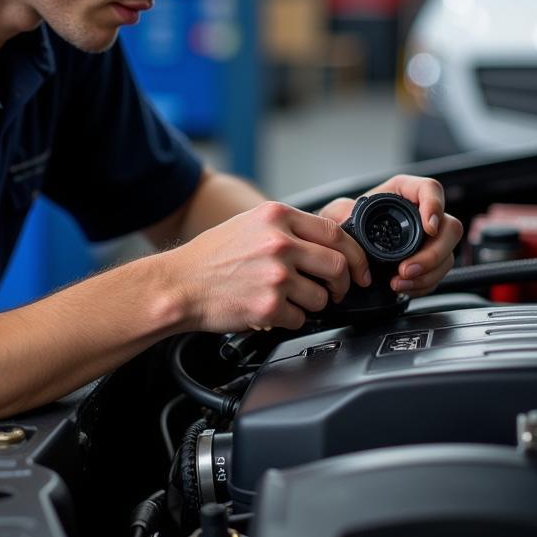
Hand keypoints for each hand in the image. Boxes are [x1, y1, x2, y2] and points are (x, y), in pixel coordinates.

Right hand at [162, 201, 371, 333]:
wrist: (178, 285)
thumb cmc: (209, 258)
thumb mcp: (249, 224)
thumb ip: (286, 228)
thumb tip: (325, 242)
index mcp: (276, 217)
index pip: (334, 232)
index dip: (355, 253)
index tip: (358, 268)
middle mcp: (279, 243)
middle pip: (338, 265)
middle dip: (343, 283)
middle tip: (337, 290)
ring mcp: (275, 275)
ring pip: (322, 297)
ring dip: (313, 304)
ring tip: (289, 300)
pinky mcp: (269, 306)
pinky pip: (300, 319)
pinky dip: (290, 319)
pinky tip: (271, 311)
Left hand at [317, 174, 462, 297]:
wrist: (344, 251)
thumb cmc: (343, 225)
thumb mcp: (337, 214)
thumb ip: (340, 211)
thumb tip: (348, 216)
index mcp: (403, 193)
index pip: (430, 189)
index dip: (435, 206)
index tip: (429, 227)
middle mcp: (421, 214)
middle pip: (449, 228)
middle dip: (432, 253)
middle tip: (406, 269)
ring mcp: (427, 240)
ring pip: (447, 255)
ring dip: (427, 274)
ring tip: (399, 283)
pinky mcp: (427, 262)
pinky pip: (438, 274)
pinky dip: (423, 285)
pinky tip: (403, 287)